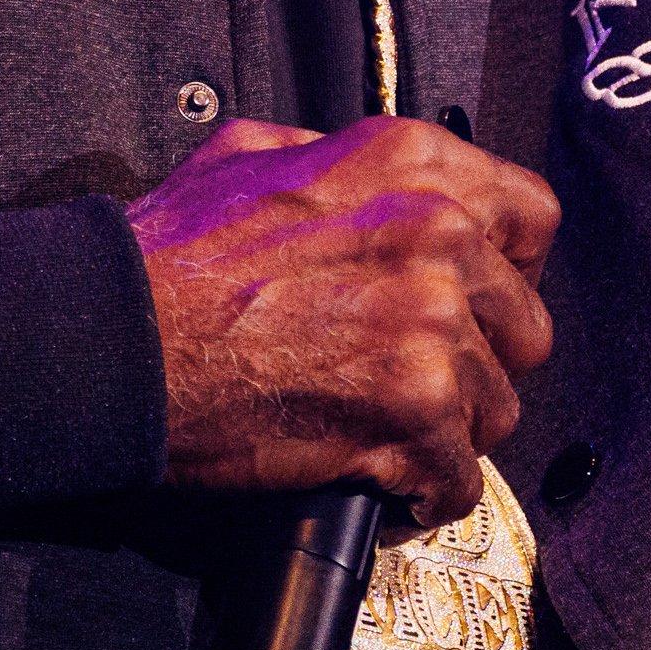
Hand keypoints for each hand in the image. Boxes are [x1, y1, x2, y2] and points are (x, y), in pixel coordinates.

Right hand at [126, 115, 559, 525]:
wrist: (118, 335)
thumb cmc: (172, 253)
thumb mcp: (255, 153)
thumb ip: (336, 158)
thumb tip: (366, 179)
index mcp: (410, 166)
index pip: (532, 217)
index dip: (510, 268)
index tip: (484, 299)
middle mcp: (439, 236)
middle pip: (523, 325)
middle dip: (482, 361)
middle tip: (432, 380)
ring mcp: (432, 325)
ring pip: (498, 408)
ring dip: (451, 431)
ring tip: (398, 437)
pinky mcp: (411, 411)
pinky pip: (458, 479)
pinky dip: (424, 496)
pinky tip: (388, 488)